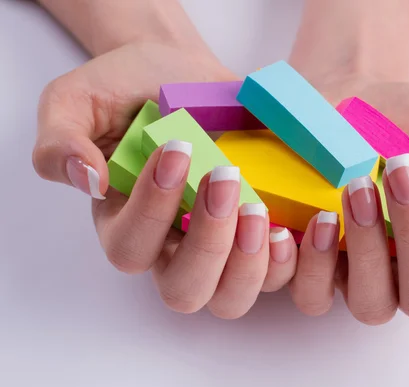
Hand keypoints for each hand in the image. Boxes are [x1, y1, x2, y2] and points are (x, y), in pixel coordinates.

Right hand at [32, 42, 298, 317]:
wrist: (182, 71)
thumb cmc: (129, 87)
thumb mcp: (77, 100)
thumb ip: (60, 141)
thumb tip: (86, 179)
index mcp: (124, 224)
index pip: (131, 248)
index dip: (153, 211)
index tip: (176, 150)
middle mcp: (171, 247)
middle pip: (185, 290)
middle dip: (209, 244)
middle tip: (224, 179)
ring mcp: (220, 246)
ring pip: (232, 296)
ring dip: (250, 262)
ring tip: (260, 209)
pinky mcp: (259, 235)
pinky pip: (277, 274)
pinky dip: (290, 259)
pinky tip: (298, 222)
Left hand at [287, 74, 408, 323]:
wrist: (353, 100)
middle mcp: (407, 276)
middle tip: (403, 171)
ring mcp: (358, 276)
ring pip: (370, 302)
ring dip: (366, 251)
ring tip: (357, 188)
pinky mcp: (314, 264)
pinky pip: (311, 294)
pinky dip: (310, 266)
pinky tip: (316, 220)